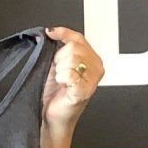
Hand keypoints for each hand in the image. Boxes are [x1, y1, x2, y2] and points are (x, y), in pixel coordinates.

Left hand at [40, 25, 102, 147]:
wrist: (51, 116)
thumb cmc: (54, 94)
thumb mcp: (56, 64)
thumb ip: (59, 47)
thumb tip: (53, 31)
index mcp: (91, 59)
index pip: (78, 38)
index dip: (63, 33)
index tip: (51, 33)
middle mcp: (96, 68)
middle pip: (74, 47)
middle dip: (60, 59)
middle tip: (58, 72)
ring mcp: (93, 80)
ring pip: (73, 59)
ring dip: (60, 70)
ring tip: (61, 81)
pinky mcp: (86, 91)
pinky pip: (70, 75)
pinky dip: (62, 79)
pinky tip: (64, 87)